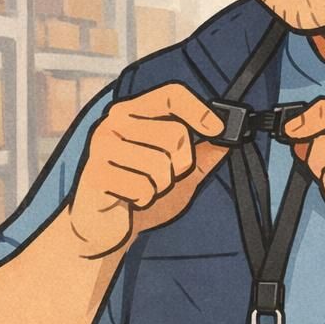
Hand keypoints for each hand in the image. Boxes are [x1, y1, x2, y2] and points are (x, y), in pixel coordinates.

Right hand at [66, 84, 228, 256]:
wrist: (101, 229)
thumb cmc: (137, 195)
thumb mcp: (178, 175)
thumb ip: (202, 157)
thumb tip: (228, 139)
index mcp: (132, 114)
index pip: (170, 94)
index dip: (198, 109)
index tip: (218, 129)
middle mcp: (114, 123)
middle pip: (175, 134)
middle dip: (180, 166)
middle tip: (163, 177)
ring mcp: (101, 147)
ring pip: (161, 164)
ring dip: (161, 187)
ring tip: (143, 189)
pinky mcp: (95, 174)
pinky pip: (143, 188)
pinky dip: (144, 200)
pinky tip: (130, 201)